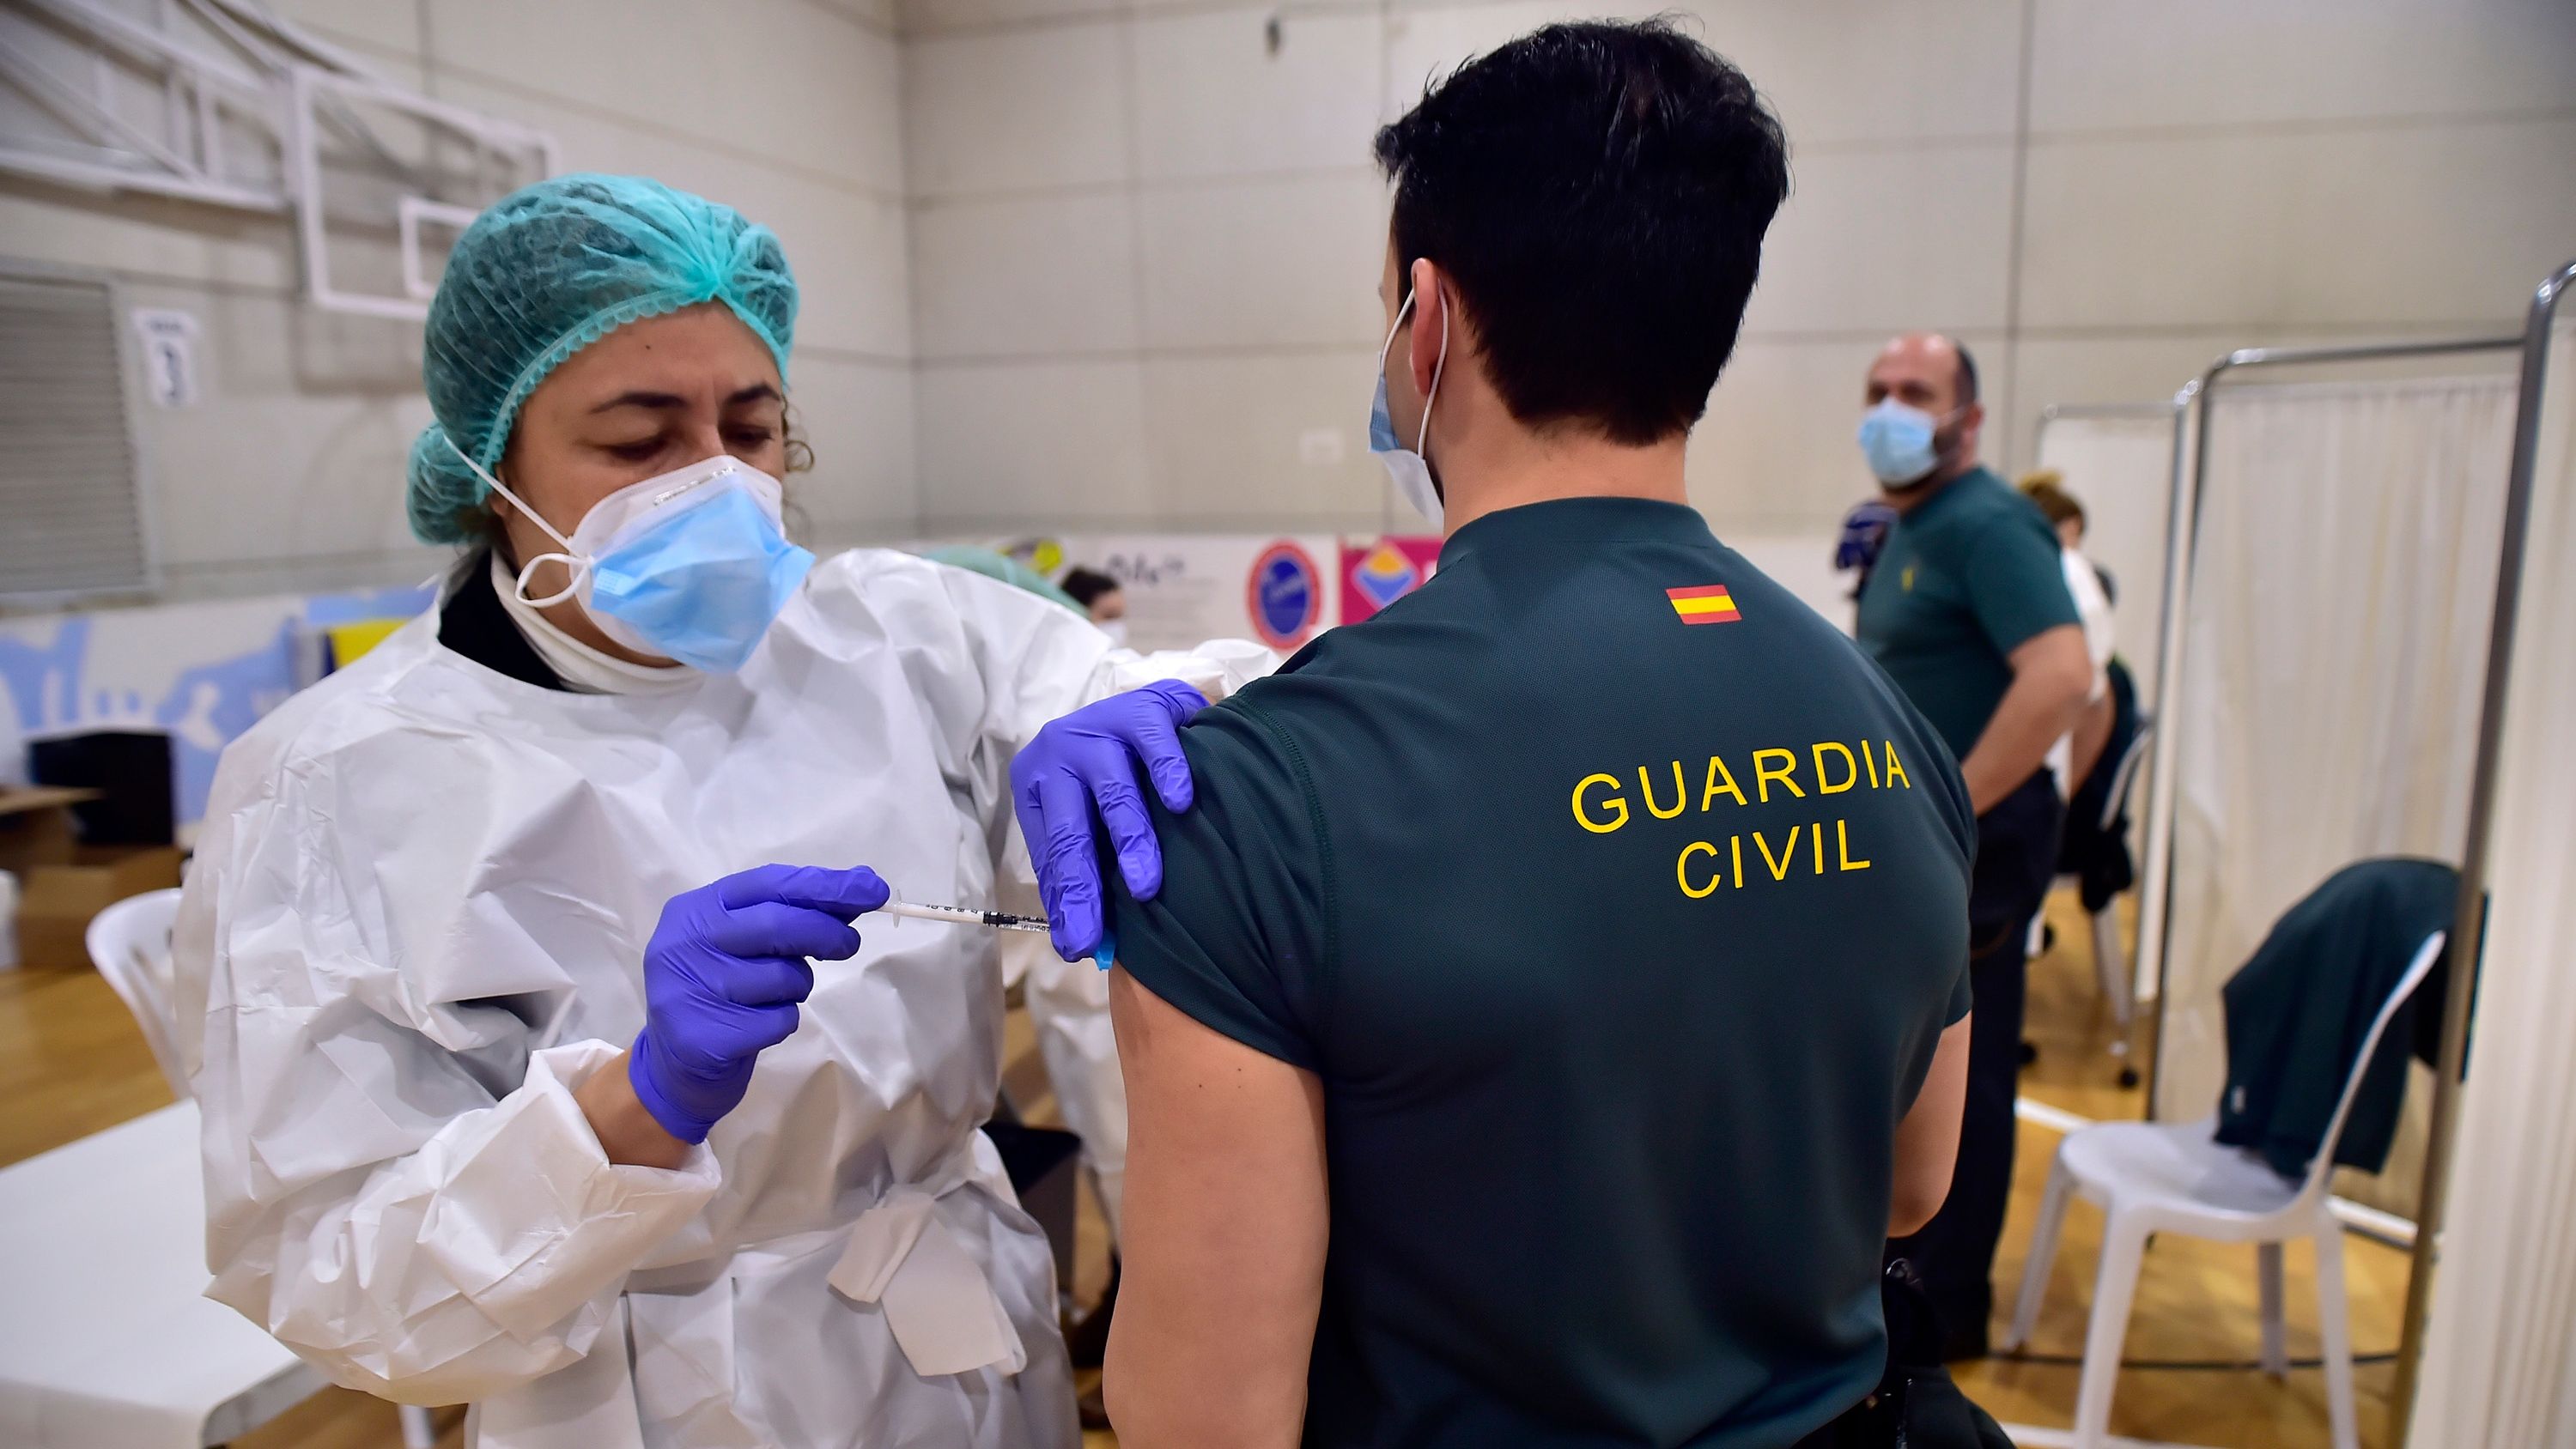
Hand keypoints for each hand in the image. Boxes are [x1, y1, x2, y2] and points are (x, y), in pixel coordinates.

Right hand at [628, 864, 889, 1142]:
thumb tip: (863, 885)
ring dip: (799, 985)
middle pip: (776, 924)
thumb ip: (794, 912)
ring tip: (776, 995)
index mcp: (695, 909)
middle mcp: (684, 943)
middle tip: (848, 945)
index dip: (824, 885)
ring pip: (781, 976)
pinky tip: (760, 1024)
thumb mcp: (748, 943)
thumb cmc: (723, 991)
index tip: (871, 889)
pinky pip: (778, 1020)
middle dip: (826, 932)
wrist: (677, 1066)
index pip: (768, 883)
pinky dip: (784, 1020)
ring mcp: (689, 990)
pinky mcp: (704, 1037)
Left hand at [1011, 680, 1207, 961]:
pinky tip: (1180, 801)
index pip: (1050, 853)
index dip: (1065, 901)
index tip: (1078, 944)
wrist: (1147, 710)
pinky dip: (1166, 770)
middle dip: (1083, 884)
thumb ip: (1087, 872)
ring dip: (1129, 838)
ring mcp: (1097, 724)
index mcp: (1037, 785)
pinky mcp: (1140, 707)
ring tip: (1145, 884)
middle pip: (1070, 825)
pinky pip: (1152, 741)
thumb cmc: (1114, 780)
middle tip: (1096, 930)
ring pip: (1110, 786)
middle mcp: (1058, 752)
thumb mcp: (1091, 823)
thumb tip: (1090, 948)